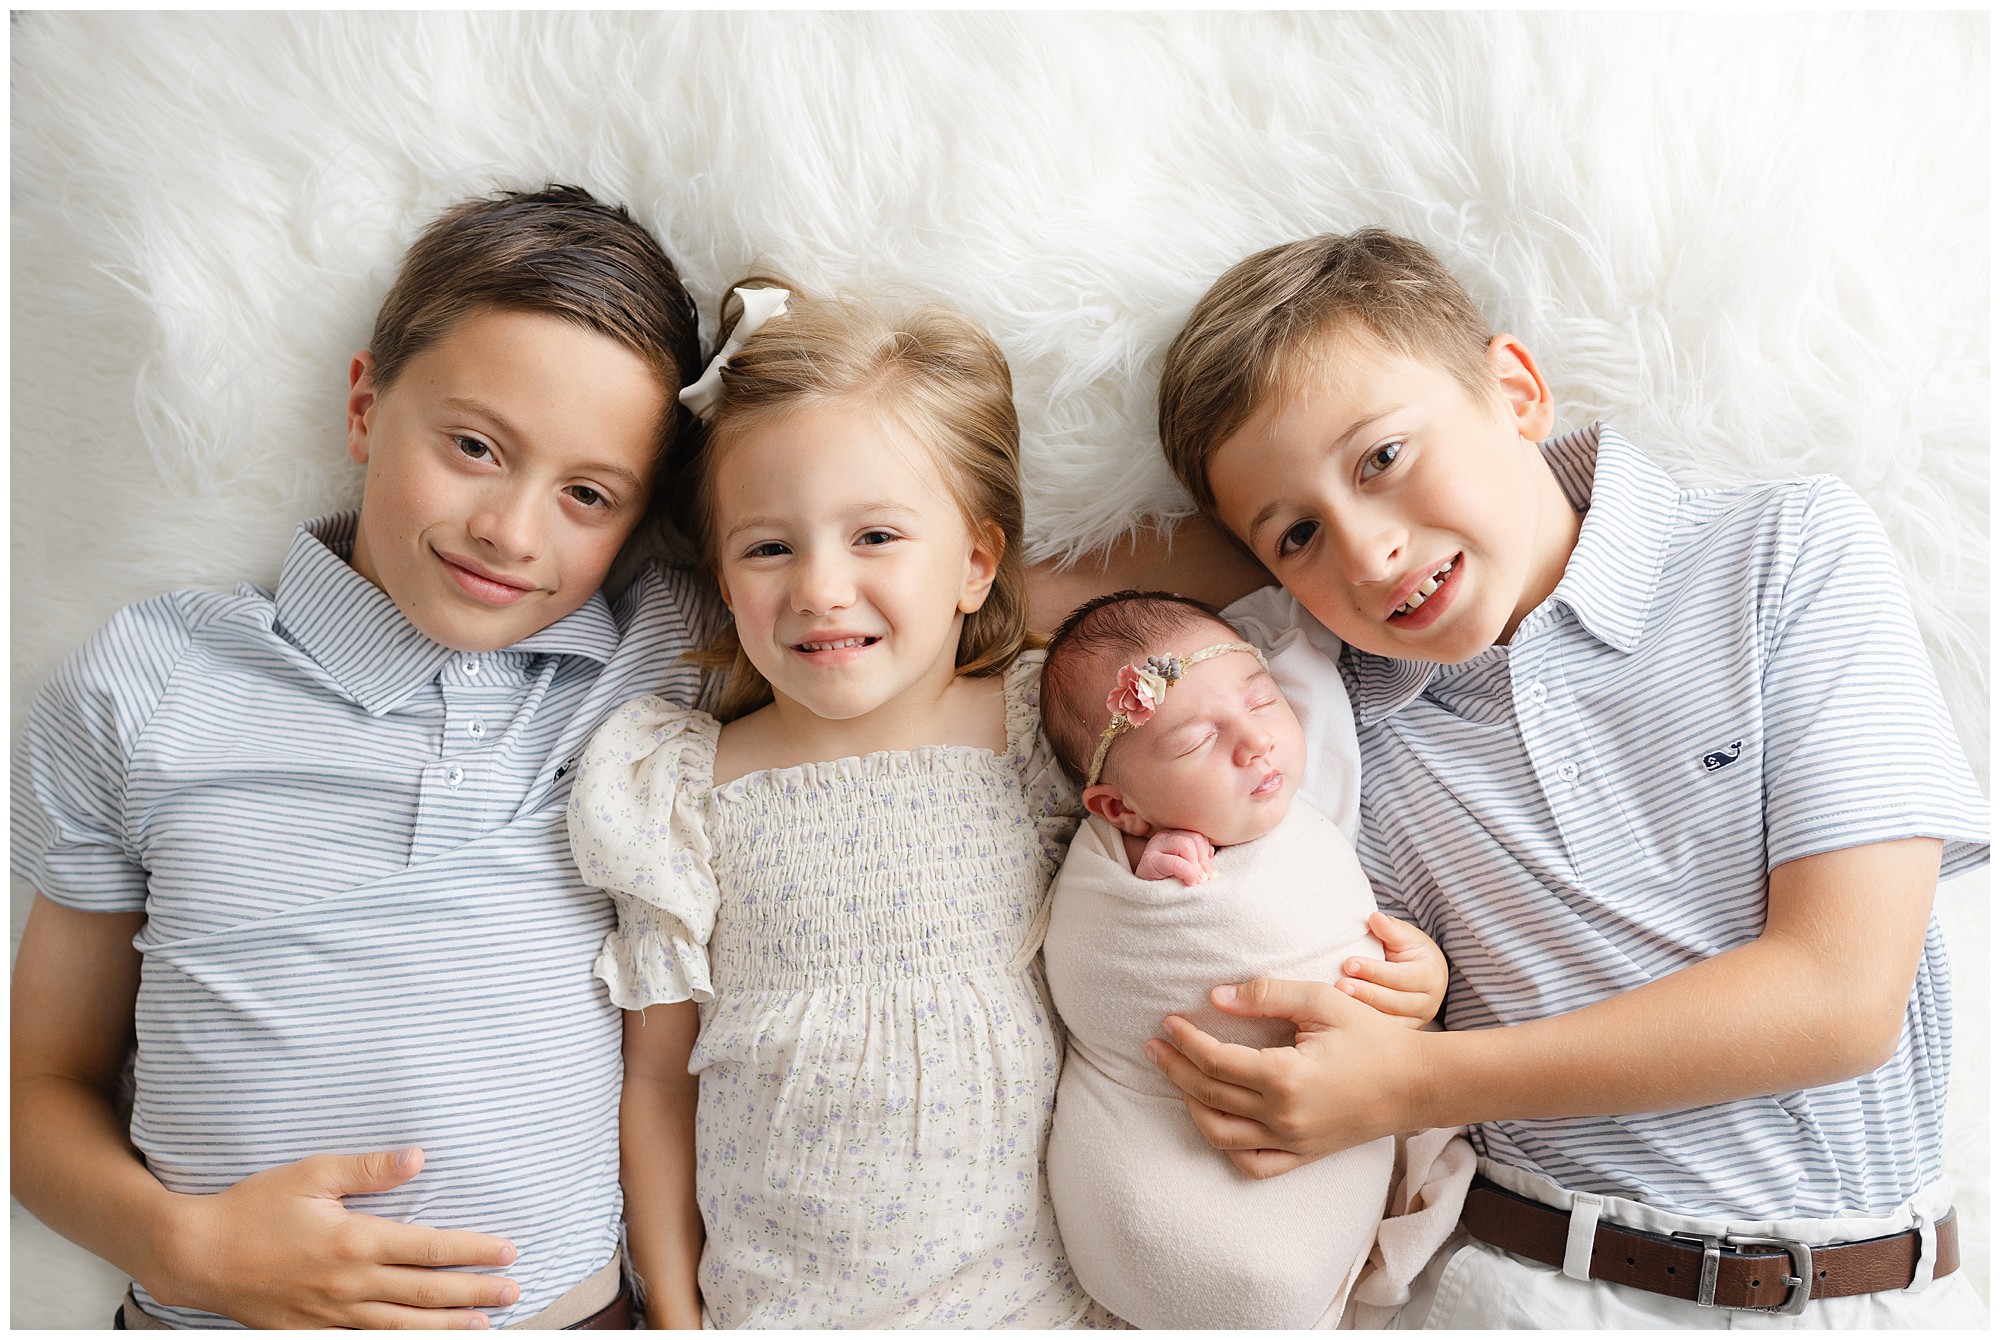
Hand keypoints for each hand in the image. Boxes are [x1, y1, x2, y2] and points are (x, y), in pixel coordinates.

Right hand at [153, 1147, 520, 1328]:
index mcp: (356, 1241)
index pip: (430, 1249)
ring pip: (402, 1327)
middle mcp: (350, 1284)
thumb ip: (370, 1169)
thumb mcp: (312, 1174)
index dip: (473, 1251)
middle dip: (475, 1293)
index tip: (508, 1251)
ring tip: (485, 1326)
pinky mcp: (310, 1333)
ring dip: (447, 1327)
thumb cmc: (253, 1207)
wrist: (195, 1254)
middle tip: (515, 1290)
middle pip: (426, 1294)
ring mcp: (331, 1315)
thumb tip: (420, 1156)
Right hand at [1134, 828, 1216, 884]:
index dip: (1207, 854)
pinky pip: (1176, 862)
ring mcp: (1155, 846)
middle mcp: (1164, 836)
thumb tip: (1212, 854)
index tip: (1210, 873)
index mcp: (1174, 835)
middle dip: (1203, 861)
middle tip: (1205, 879)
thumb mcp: (1186, 868)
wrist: (1144, 898)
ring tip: (1196, 882)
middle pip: (1194, 837)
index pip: (1198, 835)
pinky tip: (1189, 883)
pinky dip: (1188, 873)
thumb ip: (1198, 858)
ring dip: (1196, 867)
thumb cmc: (1168, 883)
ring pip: (1186, 845)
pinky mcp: (1150, 861)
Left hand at [1144, 976, 1422, 1178]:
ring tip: (1176, 1077)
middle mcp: (1283, 1117)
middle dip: (1175, 1068)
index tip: (1168, 1021)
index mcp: (1285, 1077)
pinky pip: (1252, 1163)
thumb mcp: (1321, 1002)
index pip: (1215, 1061)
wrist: (1417, 1083)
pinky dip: (1226, 1146)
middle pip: (1209, 1095)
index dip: (1186, 1041)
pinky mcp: (1303, 1155)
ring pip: (1221, 1134)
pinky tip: (1214, 1119)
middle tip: (1154, 1045)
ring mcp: (1292, 1142)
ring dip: (1191, 1105)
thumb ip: (1266, 996)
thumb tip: (1215, 996)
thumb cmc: (1372, 1036)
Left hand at [1339, 911, 1447, 1026]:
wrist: (1424, 973)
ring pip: (1391, 1021)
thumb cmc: (1411, 951)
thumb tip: (1375, 918)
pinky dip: (1366, 1027)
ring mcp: (1418, 1019)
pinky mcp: (1406, 1030)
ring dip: (1364, 1012)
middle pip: (1396, 1001)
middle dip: (1367, 993)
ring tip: (1338, 1002)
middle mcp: (1428, 1001)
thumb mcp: (1406, 936)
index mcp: (1431, 975)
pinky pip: (1385, 1033)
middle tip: (1340, 986)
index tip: (1349, 963)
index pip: (1402, 976)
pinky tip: (1346, 1019)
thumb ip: (1391, 930)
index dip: (1374, 970)